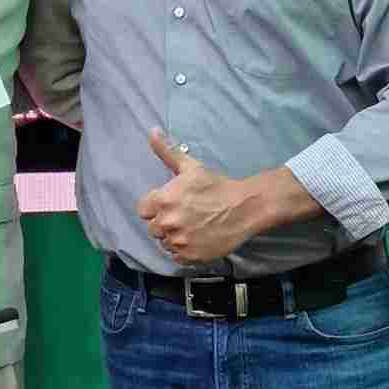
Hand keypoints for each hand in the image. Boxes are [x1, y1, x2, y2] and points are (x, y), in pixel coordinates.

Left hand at [138, 132, 322, 261]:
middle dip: (166, 222)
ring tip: (193, 227)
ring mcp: (179, 242)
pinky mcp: (190, 256)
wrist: (244, 207)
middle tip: (186, 216)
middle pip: (153, 228)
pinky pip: (177, 257)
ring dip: (175, 237)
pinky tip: (197, 239)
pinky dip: (184, 251)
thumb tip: (152, 132)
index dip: (156, 207)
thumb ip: (166, 152)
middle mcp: (167, 222)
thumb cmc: (217, 186)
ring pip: (165, 243)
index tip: (171, 205)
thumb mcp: (190, 167)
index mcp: (163, 200)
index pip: (144, 210)